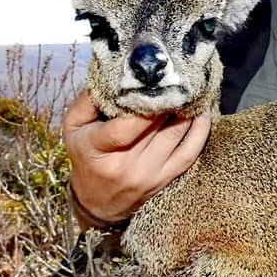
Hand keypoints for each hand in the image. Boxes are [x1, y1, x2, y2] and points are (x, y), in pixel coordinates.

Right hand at [62, 90, 211, 229]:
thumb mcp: (74, 127)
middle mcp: (125, 165)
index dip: (146, 103)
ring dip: (186, 110)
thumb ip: (88, 99)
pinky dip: (200, 132)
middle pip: (155, 126)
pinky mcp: (165, 179)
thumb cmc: (86, 156)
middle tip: (178, 75)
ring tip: (191, 89)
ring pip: (175, 135)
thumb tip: (111, 73)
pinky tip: (202, 113)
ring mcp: (148, 174)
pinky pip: (190, 153)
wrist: (98, 202)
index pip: (127, 126)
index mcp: (98, 148)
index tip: (156, 82)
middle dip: (169, 98)